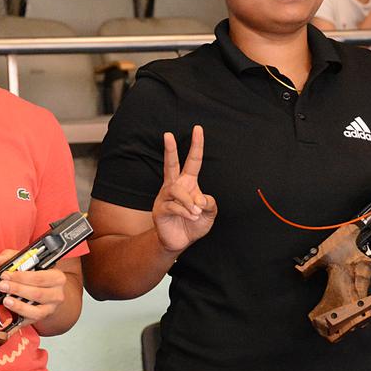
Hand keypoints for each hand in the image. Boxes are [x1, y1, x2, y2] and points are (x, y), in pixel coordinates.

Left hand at [0, 249, 66, 325]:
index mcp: (57, 278)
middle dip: (17, 289)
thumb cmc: (37, 276)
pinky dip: (18, 321)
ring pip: (36, 311)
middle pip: (37, 294)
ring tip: (5, 301)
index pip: (39, 277)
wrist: (48, 292)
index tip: (5, 275)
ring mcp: (50, 309)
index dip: (21, 277)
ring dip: (19, 306)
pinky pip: (29, 321)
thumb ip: (13, 258)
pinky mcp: (40, 319)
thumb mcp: (29, 263)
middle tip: (2, 286)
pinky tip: (8, 316)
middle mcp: (56, 295)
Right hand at [153, 125, 216, 253]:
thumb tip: (200, 199)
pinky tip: (191, 217)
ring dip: (189, 201)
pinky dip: (185, 211)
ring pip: (176, 190)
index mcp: (188, 183)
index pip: (193, 161)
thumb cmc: (194, 224)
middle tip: (168, 134)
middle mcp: (174, 186)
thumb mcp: (209, 213)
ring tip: (196, 211)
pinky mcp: (160, 209)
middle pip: (170, 164)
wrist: (180, 241)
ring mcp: (165, 197)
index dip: (196, 146)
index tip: (198, 129)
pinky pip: (173, 205)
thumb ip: (210, 203)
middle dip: (169, 149)